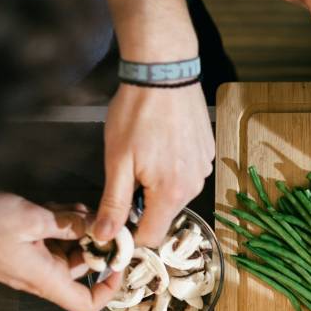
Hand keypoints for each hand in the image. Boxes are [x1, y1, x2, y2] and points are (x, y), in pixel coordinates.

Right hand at [0, 193, 121, 310]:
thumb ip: (67, 224)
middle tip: (102, 219)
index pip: (86, 305)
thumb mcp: (29, 219)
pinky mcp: (21, 245)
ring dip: (77, 229)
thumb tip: (96, 228)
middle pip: (82, 269)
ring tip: (76, 209)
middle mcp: (41, 274)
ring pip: (68, 248)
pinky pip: (50, 239)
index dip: (108, 290)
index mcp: (45, 278)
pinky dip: (60, 224)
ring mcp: (30, 260)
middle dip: (95, 244)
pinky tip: (59, 207)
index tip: (119, 264)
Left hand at [99, 83, 213, 246]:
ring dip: (157, 186)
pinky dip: (172, 168)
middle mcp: (193, 186)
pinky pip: (187, 174)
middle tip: (125, 175)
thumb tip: (104, 236)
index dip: (129, 234)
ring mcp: (203, 169)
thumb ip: (114, 203)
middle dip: (143, 206)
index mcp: (170, 193)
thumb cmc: (137, 113)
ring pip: (175, 194)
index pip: (151, 237)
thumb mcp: (117, 161)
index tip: (114, 219)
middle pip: (164, 215)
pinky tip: (161, 144)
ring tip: (145, 154)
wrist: (165, 72)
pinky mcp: (206, 153)